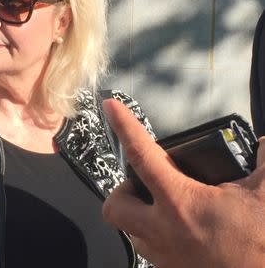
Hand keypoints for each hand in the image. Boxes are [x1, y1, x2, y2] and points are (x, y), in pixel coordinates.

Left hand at [102, 99, 264, 267]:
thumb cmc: (264, 246)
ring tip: (164, 204)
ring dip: (139, 214)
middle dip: (125, 189)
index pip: (142, 154)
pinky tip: (181, 229)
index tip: (110, 107)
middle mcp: (163, 232)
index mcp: (181, 203)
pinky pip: (150, 250)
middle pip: (115, 205)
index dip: (124, 126)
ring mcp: (165, 257)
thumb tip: (263, 144)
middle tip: (147, 181)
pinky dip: (156, 235)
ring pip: (130, 231)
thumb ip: (263, 160)